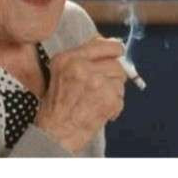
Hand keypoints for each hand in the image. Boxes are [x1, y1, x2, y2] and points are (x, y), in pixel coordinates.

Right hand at [40, 28, 130, 145]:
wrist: (56, 134)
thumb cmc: (56, 107)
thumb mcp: (60, 74)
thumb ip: (81, 57)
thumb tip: (105, 43)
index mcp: (68, 58)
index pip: (103, 45)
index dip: (115, 50)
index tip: (118, 54)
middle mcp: (82, 67)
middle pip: (116, 64)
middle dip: (114, 76)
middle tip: (104, 87)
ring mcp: (96, 82)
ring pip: (120, 81)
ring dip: (114, 92)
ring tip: (98, 101)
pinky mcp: (107, 98)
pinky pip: (121, 97)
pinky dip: (114, 107)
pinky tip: (100, 111)